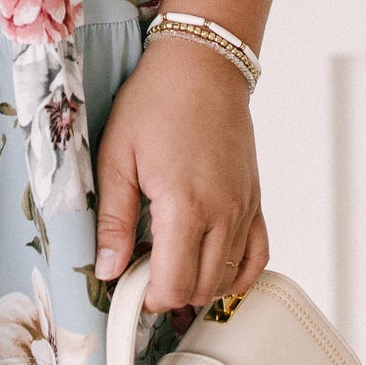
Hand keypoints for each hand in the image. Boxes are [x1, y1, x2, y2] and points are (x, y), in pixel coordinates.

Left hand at [93, 34, 270, 320]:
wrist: (201, 66)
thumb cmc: (155, 102)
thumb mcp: (116, 157)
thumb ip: (113, 220)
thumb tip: (108, 271)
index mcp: (186, 206)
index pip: (175, 285)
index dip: (148, 299)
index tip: (127, 287)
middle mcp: (224, 213)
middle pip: (202, 288)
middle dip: (169, 294)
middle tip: (140, 274)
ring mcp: (245, 208)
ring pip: (229, 278)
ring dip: (198, 285)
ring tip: (167, 266)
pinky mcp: (255, 200)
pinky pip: (257, 257)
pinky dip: (236, 274)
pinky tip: (210, 270)